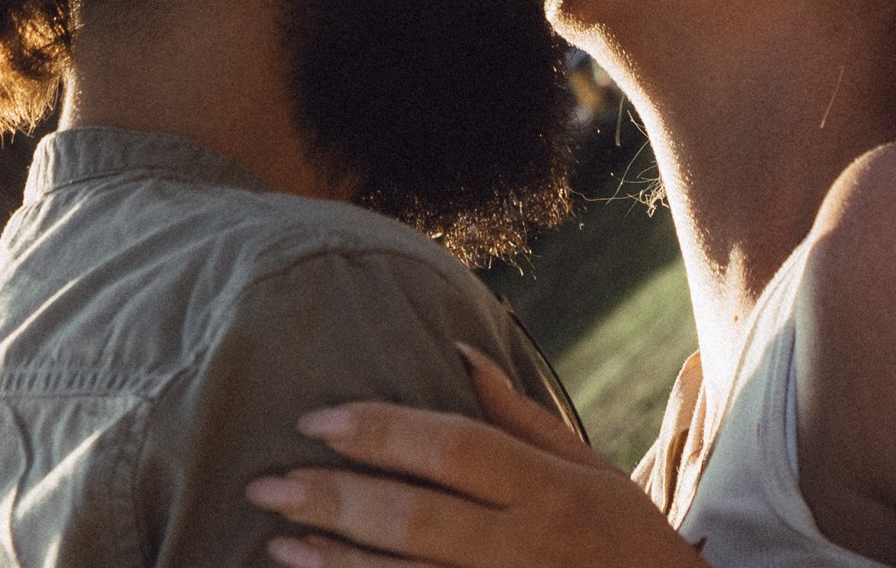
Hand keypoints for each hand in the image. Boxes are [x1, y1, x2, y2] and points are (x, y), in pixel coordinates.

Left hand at [244, 343, 709, 567]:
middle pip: (415, 517)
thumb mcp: (592, 469)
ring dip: (337, 563)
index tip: (315, 419)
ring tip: (279, 541)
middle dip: (334, 498)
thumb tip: (455, 349)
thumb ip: (520, 417)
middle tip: (266, 482)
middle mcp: (529, 546)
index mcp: (552, 488)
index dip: (379, 430)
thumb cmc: (628, 543)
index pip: (452, 447)